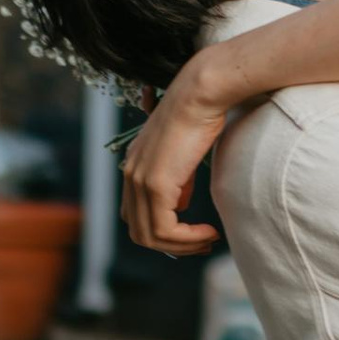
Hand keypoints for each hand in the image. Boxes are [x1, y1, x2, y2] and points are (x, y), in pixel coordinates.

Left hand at [119, 58, 241, 257]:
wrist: (201, 93)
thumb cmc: (200, 115)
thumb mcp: (184, 154)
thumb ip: (177, 181)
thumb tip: (179, 207)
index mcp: (134, 166)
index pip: (136, 215)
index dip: (163, 232)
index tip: (194, 233)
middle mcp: (130, 174)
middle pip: (140, 232)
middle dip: (172, 246)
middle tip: (203, 243)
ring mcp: (139, 180)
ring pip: (151, 236)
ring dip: (183, 246)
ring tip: (208, 240)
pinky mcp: (155, 184)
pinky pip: (165, 230)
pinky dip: (187, 239)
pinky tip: (208, 232)